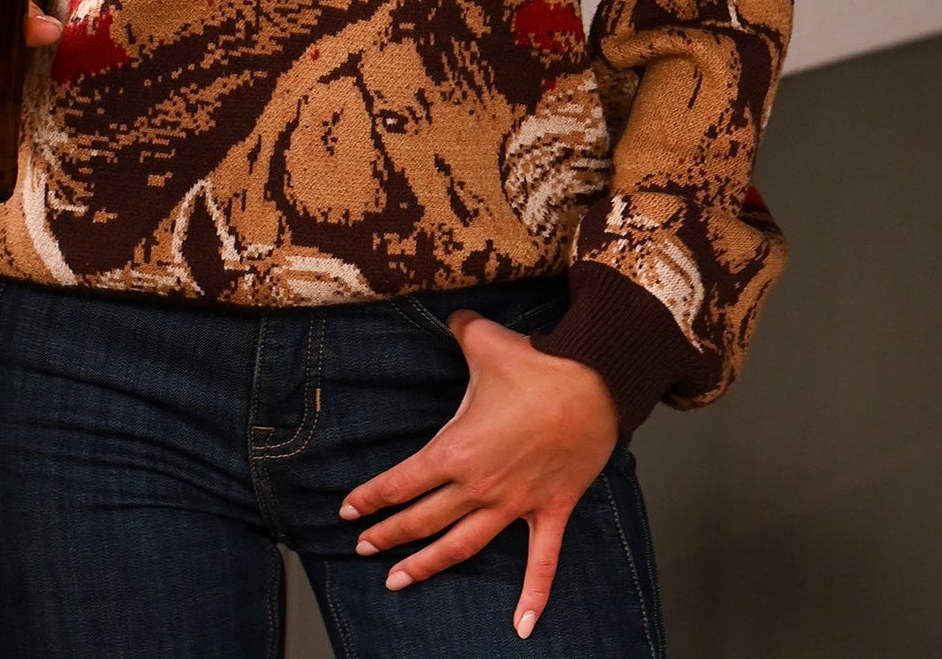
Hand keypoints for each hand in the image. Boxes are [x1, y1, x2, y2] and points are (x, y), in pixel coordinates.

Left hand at [338, 309, 619, 639]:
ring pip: (462, 546)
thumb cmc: (535, 363)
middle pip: (423, 519)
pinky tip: (522, 628)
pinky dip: (532, 597)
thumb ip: (458, 328)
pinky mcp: (550, 510)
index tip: (348, 511)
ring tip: (399, 580)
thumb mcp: (483, 339)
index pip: (402, 481)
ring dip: (428, 565)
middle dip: (389, 535)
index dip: (372, 498)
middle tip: (363, 548)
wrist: (593, 382)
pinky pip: (540, 562)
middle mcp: (479, 485)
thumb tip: (450, 315)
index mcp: (455, 449)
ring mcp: (515, 503)